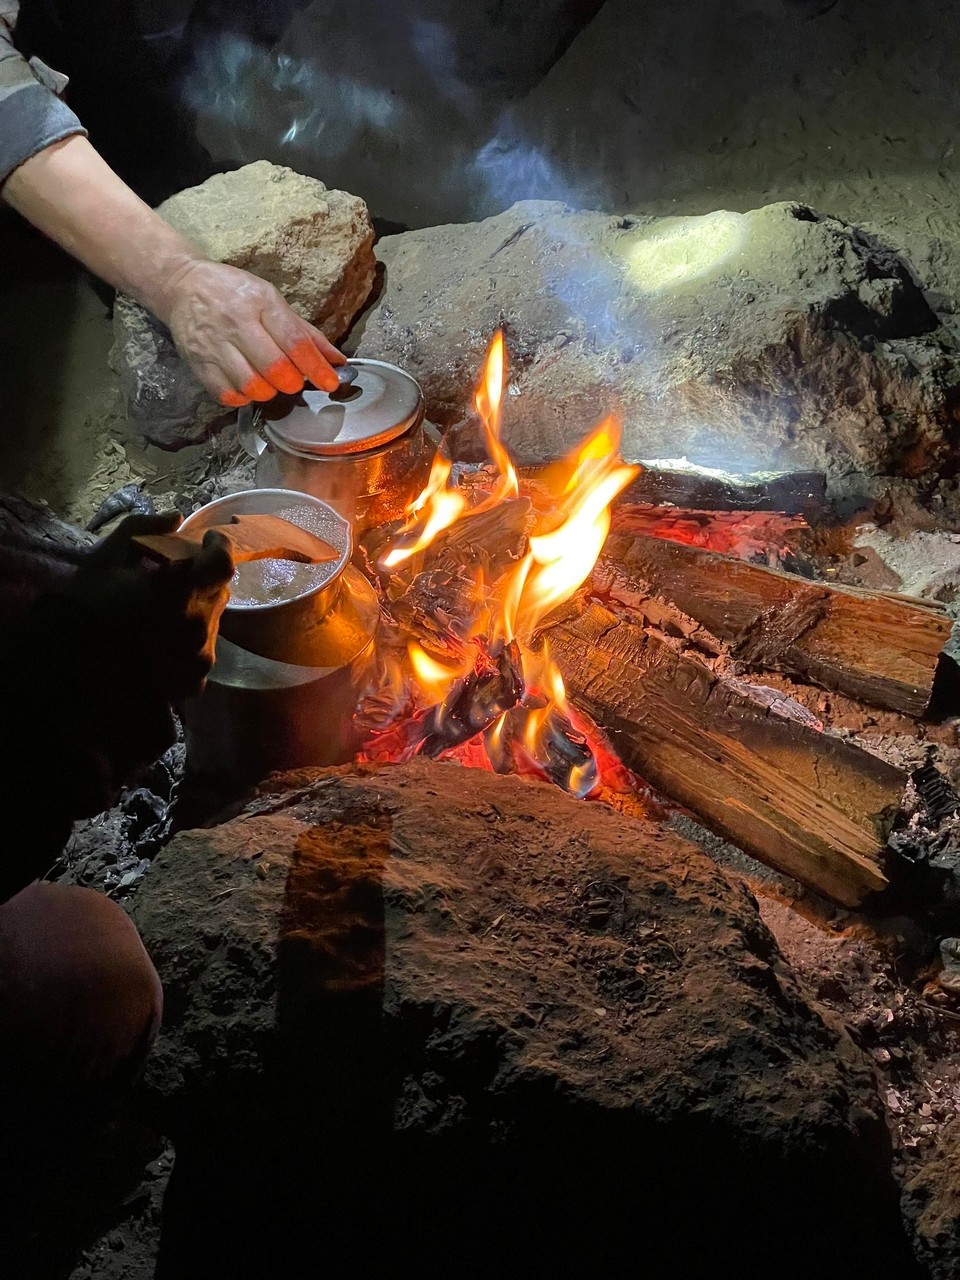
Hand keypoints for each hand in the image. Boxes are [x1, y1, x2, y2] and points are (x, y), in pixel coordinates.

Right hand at [4, 513, 233, 826]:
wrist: (67, 666)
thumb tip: (176, 517)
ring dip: (196, 613)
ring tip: (163, 615)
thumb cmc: (86, 606)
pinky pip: (203, 655)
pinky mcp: (192, 682)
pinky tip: (164, 642)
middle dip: (202, 581)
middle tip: (176, 579)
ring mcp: (198, 656)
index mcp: (181, 590)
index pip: (223, 562)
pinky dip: (190, 645)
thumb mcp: (106, 558)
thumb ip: (142, 530)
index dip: (219, 547)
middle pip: (218, 593)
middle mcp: (198, 624)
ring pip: (212, 623)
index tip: (208, 541)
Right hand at [159, 260, 346, 406]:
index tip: (331, 384)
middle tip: (293, 380)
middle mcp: (236, 323)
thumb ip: (306, 333)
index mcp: (261, 303)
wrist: (183, 286)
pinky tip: (248, 386)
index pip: (295, 342)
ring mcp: (214, 345)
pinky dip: (244, 398)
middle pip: (276, 369)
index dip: (317, 368)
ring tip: (269, 382)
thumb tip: (337, 361)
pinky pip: (228, 395)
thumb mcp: (273, 300)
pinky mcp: (198, 363)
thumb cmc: (235, 293)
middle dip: (293, 383)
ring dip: (269, 392)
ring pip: (253, 386)